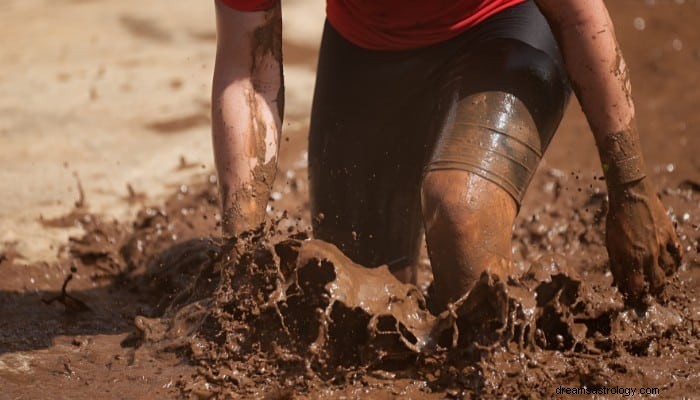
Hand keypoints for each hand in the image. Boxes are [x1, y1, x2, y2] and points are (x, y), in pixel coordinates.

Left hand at [606, 178, 682, 301]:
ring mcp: (662, 246)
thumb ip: (617, 266)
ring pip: (670, 271)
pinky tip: (672, 264)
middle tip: (652, 295)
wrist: (630, 196)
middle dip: (654, 293)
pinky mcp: (671, 235)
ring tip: (660, 278)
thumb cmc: (616, 221)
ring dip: (665, 277)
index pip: (637, 288)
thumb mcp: (611, 245)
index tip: (635, 300)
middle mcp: (648, 255)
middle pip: (657, 283)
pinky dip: (676, 262)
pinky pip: (678, 254)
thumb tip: (621, 285)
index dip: (636, 297)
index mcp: (630, 259)